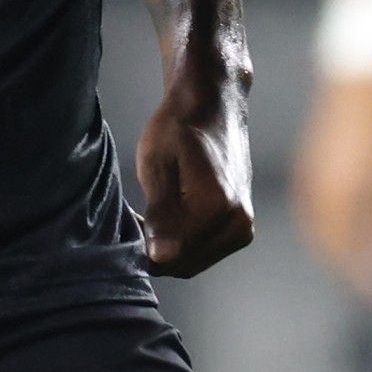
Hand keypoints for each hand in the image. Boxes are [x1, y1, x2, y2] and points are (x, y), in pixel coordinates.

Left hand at [140, 64, 256, 278]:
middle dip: (154, 249)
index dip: (141, 245)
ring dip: (167, 247)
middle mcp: (238, 223)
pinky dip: (182, 242)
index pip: (169, 255)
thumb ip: (160, 215)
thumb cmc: (179, 127)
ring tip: (152, 211)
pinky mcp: (242, 229)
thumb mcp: (157, 166)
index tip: (127, 219)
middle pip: (181, 264)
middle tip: (136, 215)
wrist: (214, 107)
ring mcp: (243, 229)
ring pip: (191, 262)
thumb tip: (161, 258)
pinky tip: (169, 215)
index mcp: (217, 207)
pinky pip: (202, 252)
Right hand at [291, 73, 371, 299]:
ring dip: (334, 252)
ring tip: (355, 267)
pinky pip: (310, 213)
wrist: (361, 82)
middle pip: (330, 246)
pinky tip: (339, 235)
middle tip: (368, 287)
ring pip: (316, 231)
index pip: (349, 253)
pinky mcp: (306, 169)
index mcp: (344, 196)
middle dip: (349, 269)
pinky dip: (323, 231)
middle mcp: (319, 193)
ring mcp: (308, 180)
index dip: (364, 278)